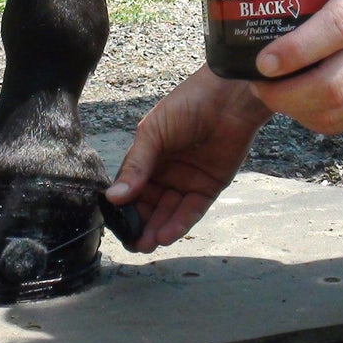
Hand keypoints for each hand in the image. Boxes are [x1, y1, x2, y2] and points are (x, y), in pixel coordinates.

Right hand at [105, 65, 271, 251]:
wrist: (228, 99)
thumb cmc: (187, 105)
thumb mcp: (153, 133)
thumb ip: (136, 166)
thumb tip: (114, 197)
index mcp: (148, 156)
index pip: (131, 188)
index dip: (124, 207)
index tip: (116, 225)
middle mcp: (166, 171)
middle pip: (149, 205)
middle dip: (141, 224)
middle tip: (133, 242)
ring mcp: (187, 180)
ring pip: (169, 211)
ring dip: (158, 228)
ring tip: (147, 243)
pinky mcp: (209, 186)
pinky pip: (192, 210)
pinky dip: (179, 223)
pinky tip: (166, 234)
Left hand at [251, 0, 342, 134]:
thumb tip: (269, 0)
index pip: (334, 31)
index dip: (295, 50)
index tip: (264, 60)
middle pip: (332, 86)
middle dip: (284, 94)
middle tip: (259, 82)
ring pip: (336, 111)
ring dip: (294, 109)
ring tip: (273, 92)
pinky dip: (313, 117)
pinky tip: (298, 102)